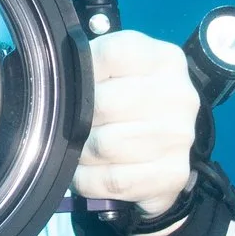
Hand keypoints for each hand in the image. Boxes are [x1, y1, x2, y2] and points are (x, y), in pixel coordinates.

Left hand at [72, 29, 199, 219]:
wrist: (166, 145)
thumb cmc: (133, 101)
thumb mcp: (120, 70)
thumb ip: (93, 63)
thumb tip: (55, 75)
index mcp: (164, 60)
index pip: (111, 55)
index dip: (83, 73)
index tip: (74, 86)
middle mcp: (178, 96)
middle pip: (103, 104)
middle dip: (78, 119)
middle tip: (73, 126)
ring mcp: (179, 136)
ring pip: (104, 146)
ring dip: (81, 152)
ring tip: (80, 149)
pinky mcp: (173, 173)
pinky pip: (113, 180)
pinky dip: (89, 180)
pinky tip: (87, 172)